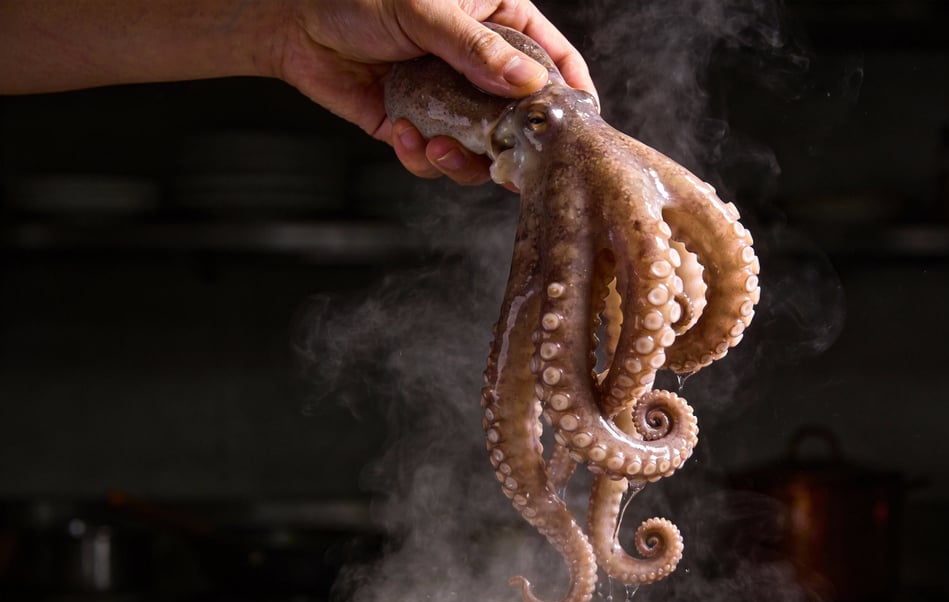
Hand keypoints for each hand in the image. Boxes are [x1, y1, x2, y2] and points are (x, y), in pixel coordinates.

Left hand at [280, 0, 595, 184]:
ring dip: (463, 161)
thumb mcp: (425, 9)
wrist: (292, 23)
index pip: (553, 58)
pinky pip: (434, 158)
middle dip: (513, 145)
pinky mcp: (418, 128)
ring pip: (482, 150)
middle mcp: (480, 67)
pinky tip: (402, 132)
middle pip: (522, 117)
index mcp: (498, 22)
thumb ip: (475, 48)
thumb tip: (527, 82)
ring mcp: (451, 102)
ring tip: (437, 146)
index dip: (571, 90)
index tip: (578, 123)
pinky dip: (420, 157)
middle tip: (502, 159)